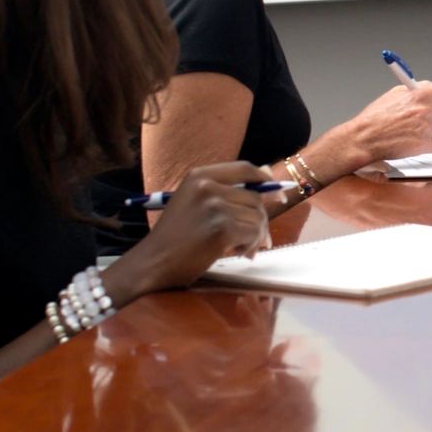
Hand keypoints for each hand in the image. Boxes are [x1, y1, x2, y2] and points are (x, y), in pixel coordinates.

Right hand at [107, 162, 274, 300]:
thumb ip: (226, 193)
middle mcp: (207, 186)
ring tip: (239, 249)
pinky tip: (237, 253)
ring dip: (255, 237)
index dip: (265, 180)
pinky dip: (251, 246)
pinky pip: (254, 234)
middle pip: (256, 197)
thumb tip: (272, 185)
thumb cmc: (175, 238)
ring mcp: (214, 205)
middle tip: (254, 241)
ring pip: (258, 217)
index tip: (278, 194)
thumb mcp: (194, 204)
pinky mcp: (222, 227)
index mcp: (199, 176)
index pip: (244, 168)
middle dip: (260, 220)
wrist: (153, 263)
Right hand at [340, 80, 431, 167]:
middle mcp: (424, 110)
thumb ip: (421, 88)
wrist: (364, 138)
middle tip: (426, 119)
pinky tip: (420, 141)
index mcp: (418, 95)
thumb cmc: (375, 118)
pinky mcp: (423, 146)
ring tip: (418, 131)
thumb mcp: (396, 93)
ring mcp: (425, 129)